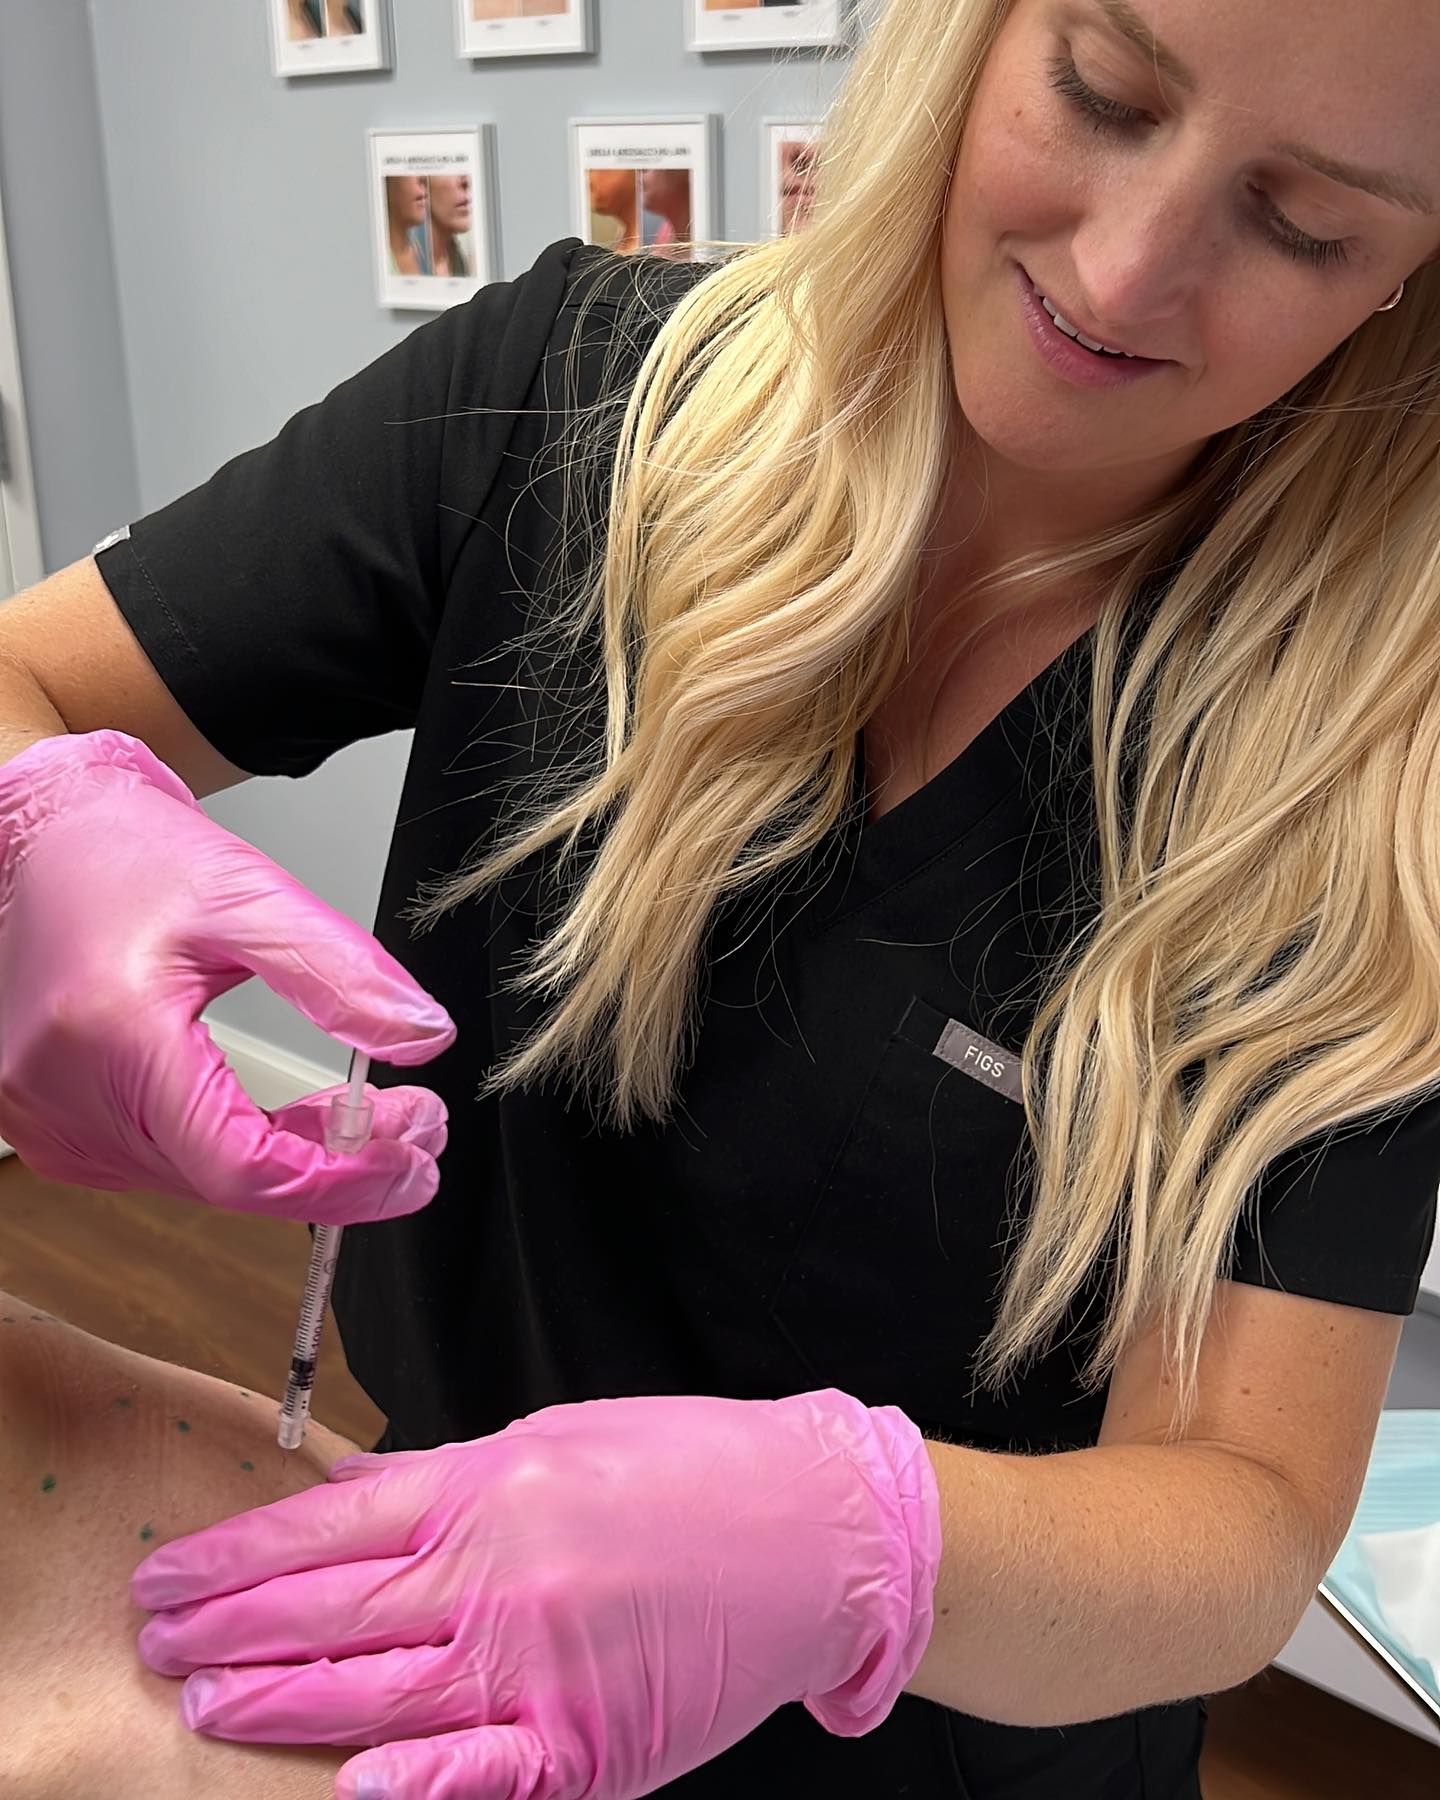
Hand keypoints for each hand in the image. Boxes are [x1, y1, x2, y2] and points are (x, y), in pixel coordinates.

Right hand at [0, 729, 454, 1222]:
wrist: (40, 838)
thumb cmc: (124, 854)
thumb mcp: (250, 892)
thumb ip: (340, 971)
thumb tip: (423, 1037)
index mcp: (113, 1037)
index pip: (240, 1167)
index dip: (344, 1178)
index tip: (418, 1161)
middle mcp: (68, 1097)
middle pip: (229, 1183)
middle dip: (339, 1166)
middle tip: (420, 1129)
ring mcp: (53, 1122)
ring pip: (204, 1181)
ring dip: (295, 1161)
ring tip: (372, 1116)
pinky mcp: (59, 1127)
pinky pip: (172, 1163)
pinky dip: (241, 1148)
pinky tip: (295, 1120)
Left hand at [133, 1389, 942, 1799]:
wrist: (816, 1526)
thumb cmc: (692, 1463)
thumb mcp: (556, 1436)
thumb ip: (451, 1478)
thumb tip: (356, 1505)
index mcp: (489, 1484)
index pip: (324, 1526)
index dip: (234, 1553)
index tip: (169, 1572)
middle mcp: (500, 1573)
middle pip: (329, 1611)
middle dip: (229, 1629)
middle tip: (156, 1643)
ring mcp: (541, 1664)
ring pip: (378, 1692)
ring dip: (280, 1702)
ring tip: (203, 1704)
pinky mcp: (591, 1742)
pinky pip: (485, 1774)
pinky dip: (417, 1789)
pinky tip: (351, 1791)